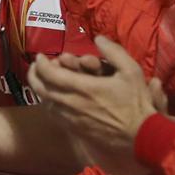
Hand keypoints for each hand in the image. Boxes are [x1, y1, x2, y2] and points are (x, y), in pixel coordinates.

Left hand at [28, 36, 157, 174]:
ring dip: (40, 90)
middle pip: (41, 90)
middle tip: (36, 66)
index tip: (40, 56)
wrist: (140, 136)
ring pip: (45, 103)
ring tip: (43, 81)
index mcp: (83, 88)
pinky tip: (54, 98)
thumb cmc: (136, 102)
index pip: (50, 74)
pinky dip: (49, 103)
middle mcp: (72, 104)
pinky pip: (54, 115)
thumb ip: (113, 52)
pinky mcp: (75, 130)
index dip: (41, 63)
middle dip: (34, 75)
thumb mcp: (131, 70)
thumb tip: (98, 38)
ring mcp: (71, 119)